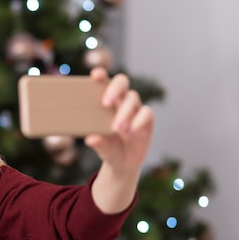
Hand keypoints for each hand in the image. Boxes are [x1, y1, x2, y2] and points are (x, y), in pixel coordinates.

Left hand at [86, 67, 154, 212]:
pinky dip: (138, 120)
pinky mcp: (147, 118)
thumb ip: (98, 143)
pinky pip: (146, 112)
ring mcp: (135, 108)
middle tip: (105, 103)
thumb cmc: (108, 149)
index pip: (103, 82)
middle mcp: (120, 101)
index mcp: (105, 102)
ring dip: (124, 112)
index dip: (101, 75)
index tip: (95, 75)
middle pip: (122, 81)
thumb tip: (90, 139)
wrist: (123, 164)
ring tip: (116, 128)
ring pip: (133, 98)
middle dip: (114, 88)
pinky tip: (131, 131)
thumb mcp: (102, 148)